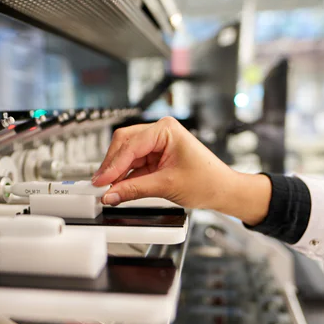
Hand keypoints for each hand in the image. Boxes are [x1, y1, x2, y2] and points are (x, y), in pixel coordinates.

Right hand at [92, 117, 270, 225]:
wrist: (223, 190)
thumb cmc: (207, 180)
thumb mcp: (167, 185)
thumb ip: (134, 189)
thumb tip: (111, 194)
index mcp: (166, 129)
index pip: (131, 145)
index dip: (113, 165)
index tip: (101, 181)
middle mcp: (160, 132)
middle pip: (124, 144)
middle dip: (112, 165)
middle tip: (100, 184)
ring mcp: (157, 143)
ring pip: (126, 154)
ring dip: (117, 172)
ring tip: (107, 189)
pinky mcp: (155, 156)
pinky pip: (134, 164)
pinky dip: (125, 176)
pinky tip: (118, 187)